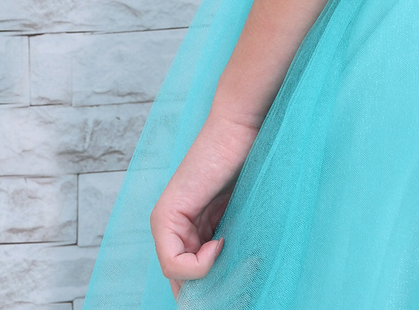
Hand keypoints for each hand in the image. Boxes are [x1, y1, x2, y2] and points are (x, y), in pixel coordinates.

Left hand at [150, 112, 258, 299]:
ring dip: (207, 278)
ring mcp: (166, 221)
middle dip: (207, 292)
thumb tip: (239, 281)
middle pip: (183, 281)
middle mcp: (173, 227)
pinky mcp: (166, 215)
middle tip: (233, 291)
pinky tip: (219, 243)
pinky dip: (197, 266)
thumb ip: (234, 239)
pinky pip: (173, 264)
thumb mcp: (243, 211)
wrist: (241, 126)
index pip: (192, 275)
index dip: (212, 290)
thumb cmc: (252, 160)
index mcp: (192, 226)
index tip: (239, 285)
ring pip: (178, 276)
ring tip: (231, 257)